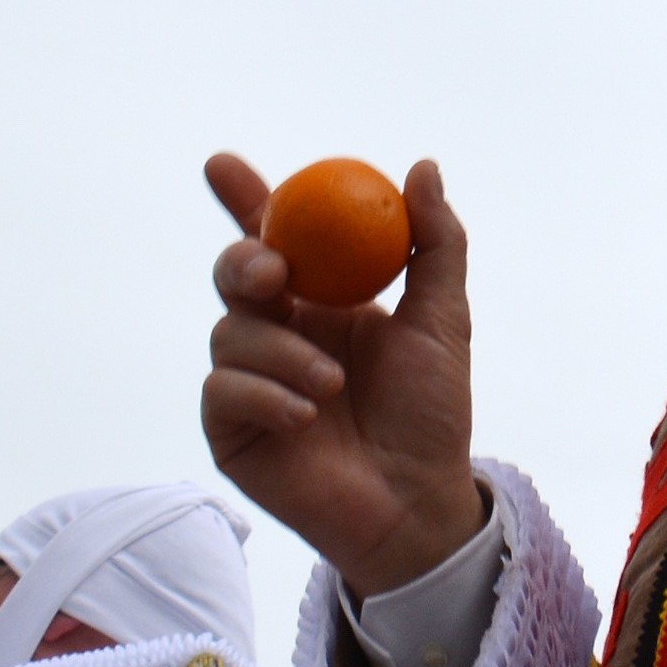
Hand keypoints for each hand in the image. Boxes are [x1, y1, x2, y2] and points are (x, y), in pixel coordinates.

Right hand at [200, 154, 486, 593]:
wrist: (419, 500)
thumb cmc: (432, 412)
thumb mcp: (444, 321)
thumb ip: (436, 244)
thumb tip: (422, 167)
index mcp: (323, 299)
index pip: (277, 237)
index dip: (245, 199)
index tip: (223, 167)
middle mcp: (281, 331)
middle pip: (234, 273)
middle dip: (242, 262)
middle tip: (272, 273)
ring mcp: (251, 379)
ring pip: (229, 333)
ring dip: (281, 351)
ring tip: (332, 386)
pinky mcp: (232, 429)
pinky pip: (222, 391)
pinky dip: (264, 394)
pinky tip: (306, 416)